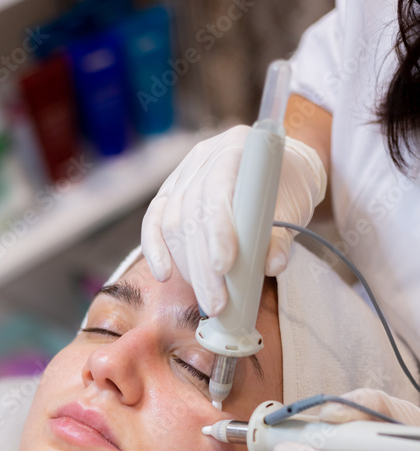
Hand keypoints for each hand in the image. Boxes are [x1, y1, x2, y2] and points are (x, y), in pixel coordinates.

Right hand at [141, 125, 326, 315]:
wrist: (279, 171)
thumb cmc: (288, 188)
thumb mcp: (294, 208)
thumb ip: (282, 236)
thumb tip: (271, 265)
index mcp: (238, 147)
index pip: (218, 189)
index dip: (217, 230)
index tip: (224, 267)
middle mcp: (204, 156)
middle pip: (191, 213)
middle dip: (202, 265)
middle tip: (216, 303)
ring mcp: (182, 173)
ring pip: (171, 222)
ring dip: (186, 266)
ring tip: (206, 298)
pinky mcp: (169, 192)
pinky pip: (154, 221)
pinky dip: (156, 251)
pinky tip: (165, 275)